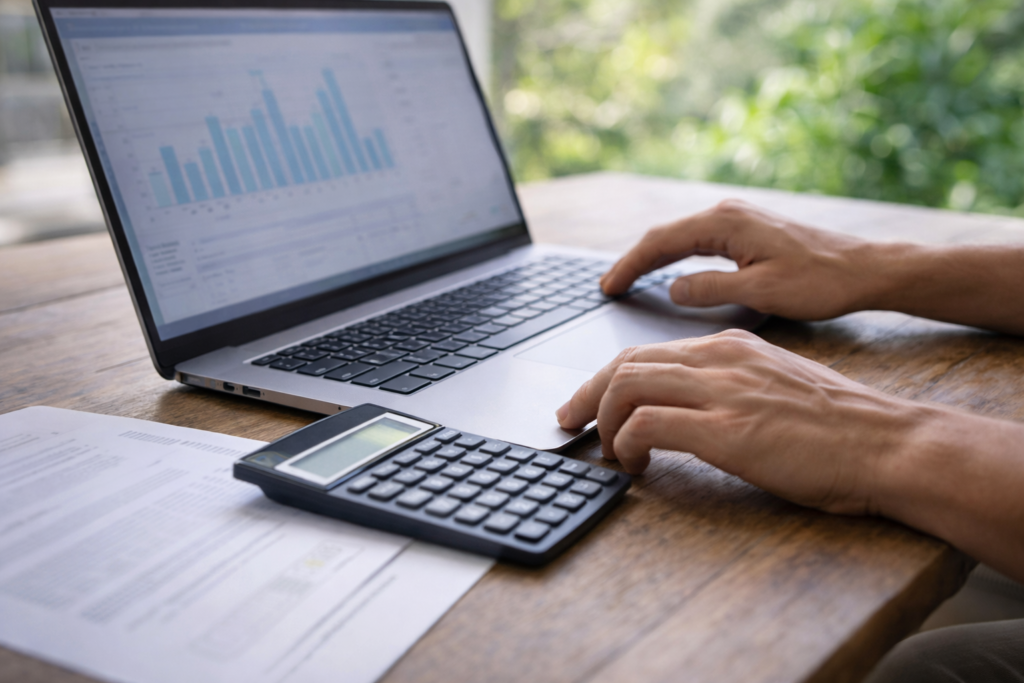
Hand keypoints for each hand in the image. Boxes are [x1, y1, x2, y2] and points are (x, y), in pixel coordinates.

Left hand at [555, 330, 928, 515]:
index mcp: (731, 345)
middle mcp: (720, 358)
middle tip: (569, 422)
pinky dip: (626, 443)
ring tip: (604, 450)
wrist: (887, 443)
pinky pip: (648, 424)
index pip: (648, 352)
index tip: (590, 403)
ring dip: (602, 421)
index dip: (608, 378)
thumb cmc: (839, 426)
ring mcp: (723, 391)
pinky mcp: (726, 429)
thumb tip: (688, 409)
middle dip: (587, 394)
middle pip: (625, 362)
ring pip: (628, 385)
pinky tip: (634, 465)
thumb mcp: (776, 385)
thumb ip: (730, 385)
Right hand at [599, 200, 879, 319]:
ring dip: (653, 258)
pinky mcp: (749, 230)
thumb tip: (673, 289)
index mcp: (725, 223)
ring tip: (628, 281)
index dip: (629, 266)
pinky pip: (699, 241)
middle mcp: (728, 212)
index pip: (661, 242)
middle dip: (634, 261)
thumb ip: (710, 289)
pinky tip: (669, 271)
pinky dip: (675, 256)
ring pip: (681, 236)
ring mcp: (739, 219)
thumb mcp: (760, 292)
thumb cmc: (819, 281)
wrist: (865, 270)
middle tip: (608, 287)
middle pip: (665, 235)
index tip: (607, 288)